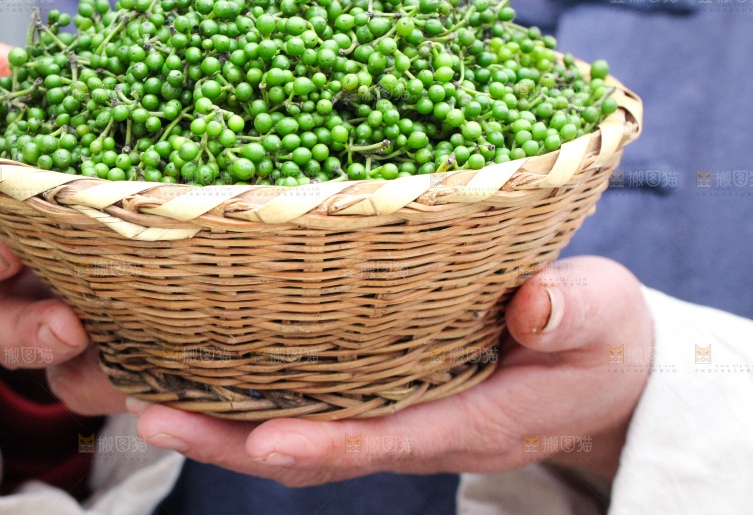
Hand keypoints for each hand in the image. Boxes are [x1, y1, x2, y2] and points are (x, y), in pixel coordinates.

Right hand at [0, 39, 127, 414]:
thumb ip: (18, 101)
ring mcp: (67, 336)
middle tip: (68, 323)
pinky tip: (166, 385)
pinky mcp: (113, 368)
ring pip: (59, 372)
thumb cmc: (67, 176)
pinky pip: (115, 392)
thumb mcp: (43, 135)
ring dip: (87, 372)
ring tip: (125, 370)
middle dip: (29, 326)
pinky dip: (134, 389)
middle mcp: (23, 293)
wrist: (109, 233)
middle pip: (2, 324)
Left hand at [130, 256, 651, 488]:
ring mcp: (400, 415)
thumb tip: (533, 303)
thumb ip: (575, 313)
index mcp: (476, 416)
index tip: (262, 438)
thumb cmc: (605, 341)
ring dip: (226, 425)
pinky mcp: (388, 393)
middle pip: (318, 449)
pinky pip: (313, 405)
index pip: (392, 438)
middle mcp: (423, 426)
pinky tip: (203, 373)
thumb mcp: (605, 317)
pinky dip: (254, 399)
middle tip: (152, 418)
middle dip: (235, 442)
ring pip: (303, 431)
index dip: (328, 441)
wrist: (602, 373)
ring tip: (147, 401)